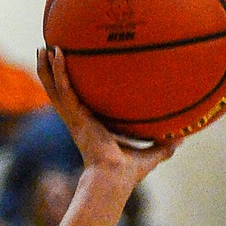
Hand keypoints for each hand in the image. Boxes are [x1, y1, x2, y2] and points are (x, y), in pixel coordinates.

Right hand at [36, 48, 176, 187]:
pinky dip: (58, 72)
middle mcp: (79, 121)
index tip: (72, 75)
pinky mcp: (75, 117)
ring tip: (43, 48)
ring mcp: (74, 118)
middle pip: (60, 93)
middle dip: (51, 74)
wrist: (115, 178)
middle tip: (48, 52)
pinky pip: (64, 89)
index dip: (72, 90)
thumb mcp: (149, 154)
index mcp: (91, 127)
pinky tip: (56, 55)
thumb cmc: (128, 173)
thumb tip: (182, 139)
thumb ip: (163, 146)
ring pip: (54, 89)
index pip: (78, 104)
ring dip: (47, 68)